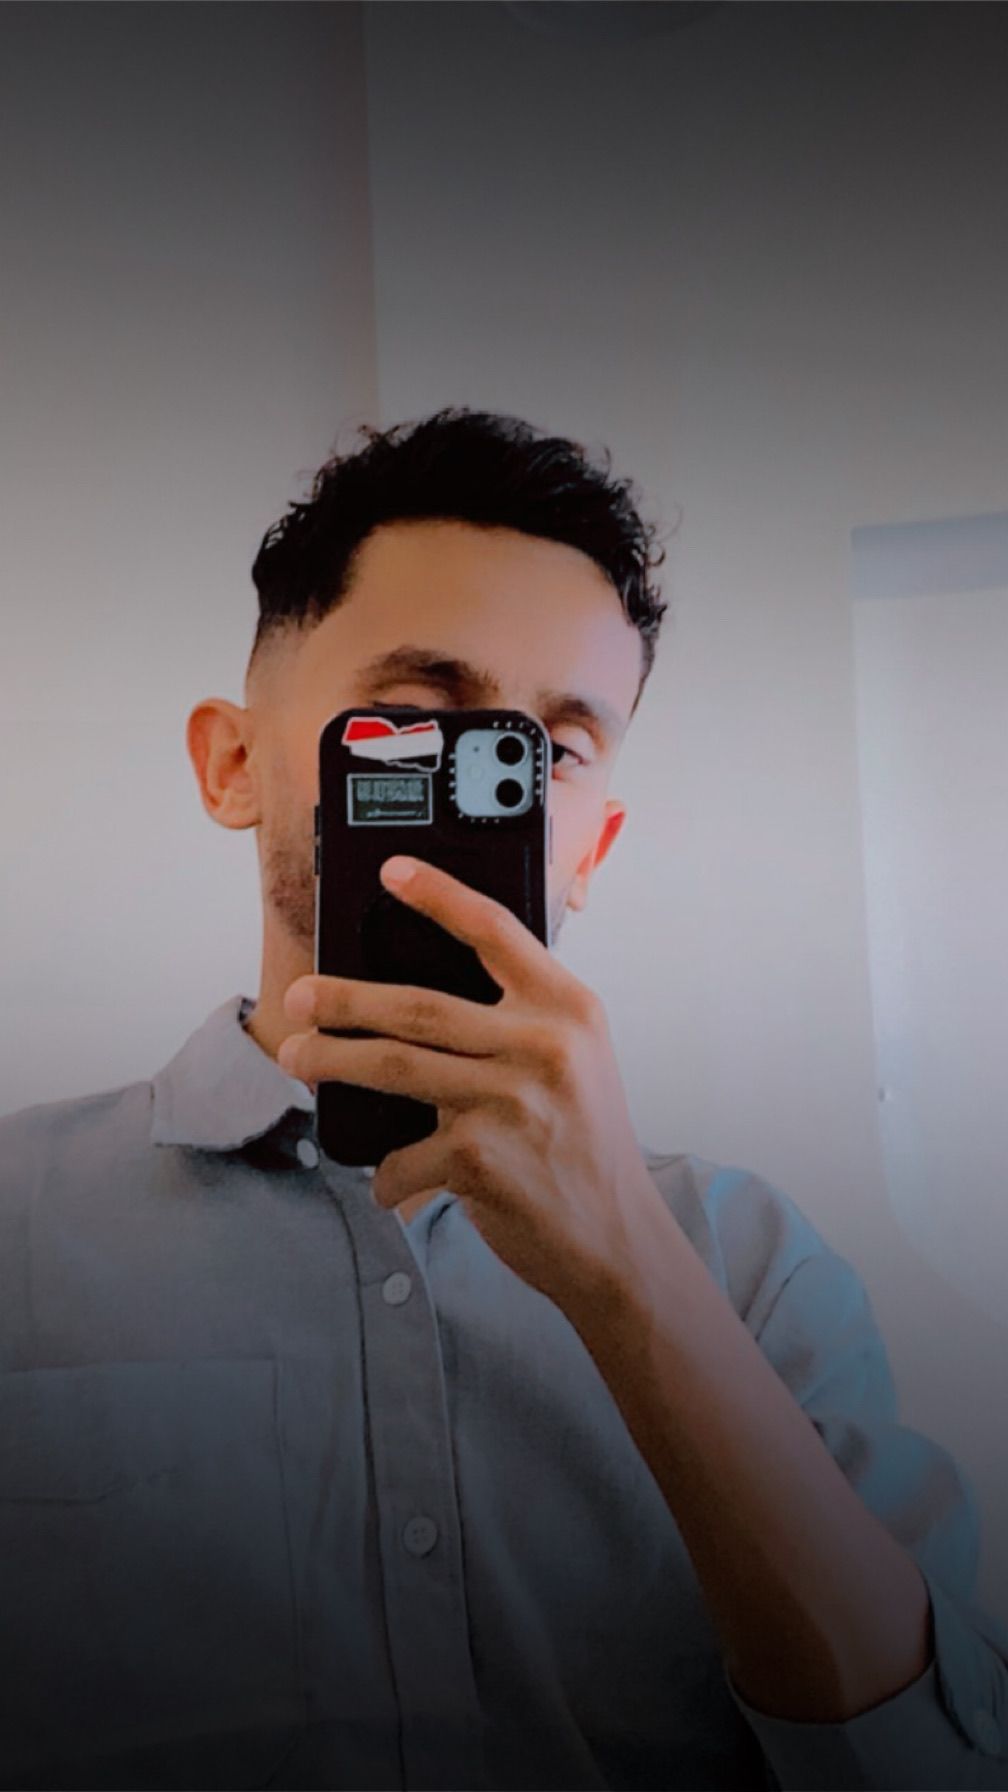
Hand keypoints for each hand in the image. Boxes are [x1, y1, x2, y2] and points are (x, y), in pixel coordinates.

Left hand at [277, 854, 667, 1316]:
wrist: (617, 1238)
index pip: (496, 931)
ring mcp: (512, 1101)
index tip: (392, 870)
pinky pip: (405, 1153)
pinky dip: (387, 1171)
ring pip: (395, 1066)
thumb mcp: (574, 1061)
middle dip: (346, 998)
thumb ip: (519, 1021)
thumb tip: (414, 1003)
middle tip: (301, 996)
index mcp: (568, 1008)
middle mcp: (544, 1046)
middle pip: (420, 1006)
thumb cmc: (583, 1142)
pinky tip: (388, 1179)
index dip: (440, 895)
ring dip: (333, 1060)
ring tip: (297, 1055)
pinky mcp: (482, 1158)